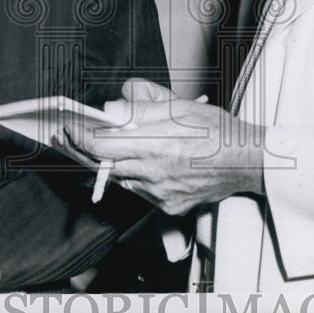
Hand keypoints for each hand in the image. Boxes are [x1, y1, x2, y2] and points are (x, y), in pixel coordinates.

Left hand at [59, 77, 264, 215]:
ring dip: (112, 162)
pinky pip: (139, 190)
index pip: (101, 145)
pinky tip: (142, 162)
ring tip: (109, 145)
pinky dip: (135, 176)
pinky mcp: (167, 206)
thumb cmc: (216, 130)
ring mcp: (159, 193)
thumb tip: (110, 108)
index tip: (68, 127)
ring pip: (121, 178)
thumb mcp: (177, 106)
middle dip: (86, 149)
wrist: (245, 161)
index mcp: (154, 145)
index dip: (79, 136)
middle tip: (72, 134)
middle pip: (105, 164)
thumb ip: (140, 106)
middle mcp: (153, 173)